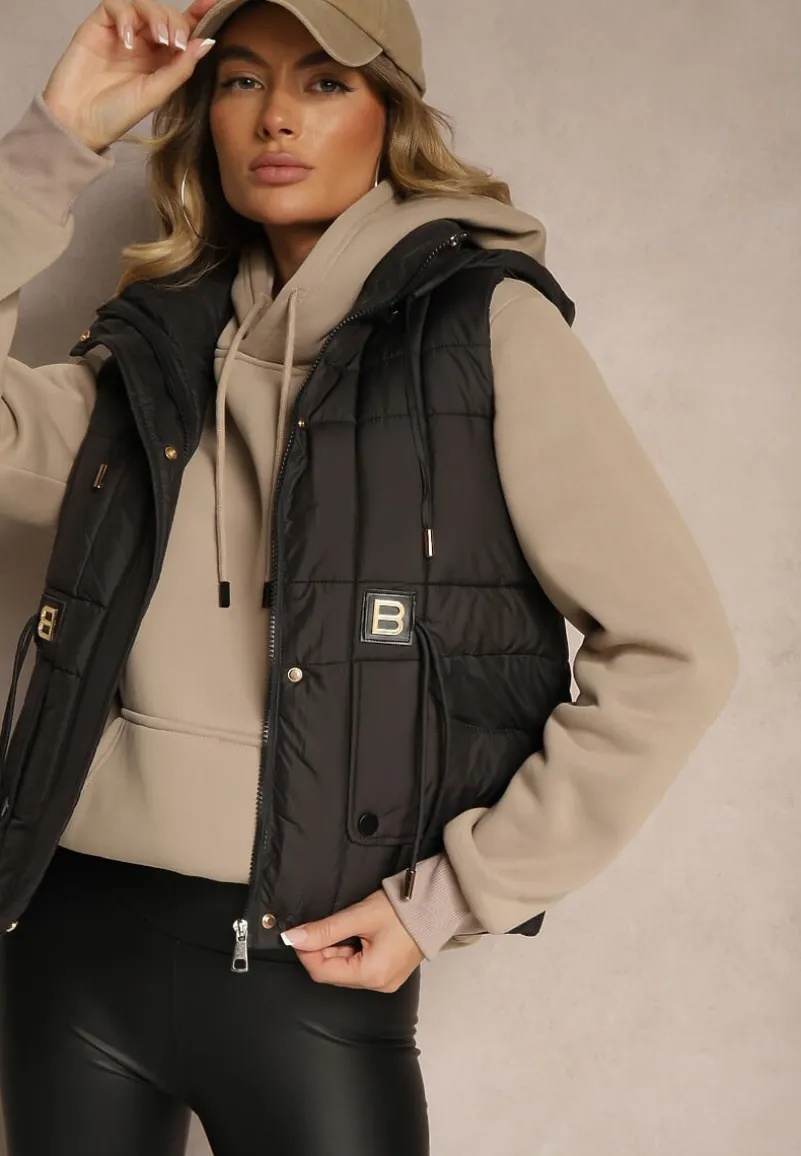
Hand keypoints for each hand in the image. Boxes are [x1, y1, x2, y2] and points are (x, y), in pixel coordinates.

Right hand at [42, 0, 219, 152]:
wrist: (79, 121)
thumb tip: (207, 42)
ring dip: (155, 16)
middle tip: (174, 43)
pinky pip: (115, 5)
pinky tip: (127, 41)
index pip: (182, 30)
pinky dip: (125, 17)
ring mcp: (121, 32)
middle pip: (166, 14)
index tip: (212, 4)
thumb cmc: (117, 113)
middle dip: (175, 23)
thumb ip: (180, 68)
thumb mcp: (156, 93)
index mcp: (161, 60)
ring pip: (142, 4)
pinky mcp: (99, 25)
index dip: (198, 16)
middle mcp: (143, 43)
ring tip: (159, 39)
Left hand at [281, 889, 424, 991]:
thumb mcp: (359, 916)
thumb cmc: (402, 910)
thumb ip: (325, 929)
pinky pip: (358, 967)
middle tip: (321, 924)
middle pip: (333, 972)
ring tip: (345, 926)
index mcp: (371, 975)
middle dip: (321, 949)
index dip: (306, 952)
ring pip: (344, 970)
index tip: (298, 932)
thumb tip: (293, 937)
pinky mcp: (388, 973)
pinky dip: (349, 951)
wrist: (435, 906)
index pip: (322, 972)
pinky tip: (355, 933)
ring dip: (335, 949)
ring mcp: (384, 981)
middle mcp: (377, 985)